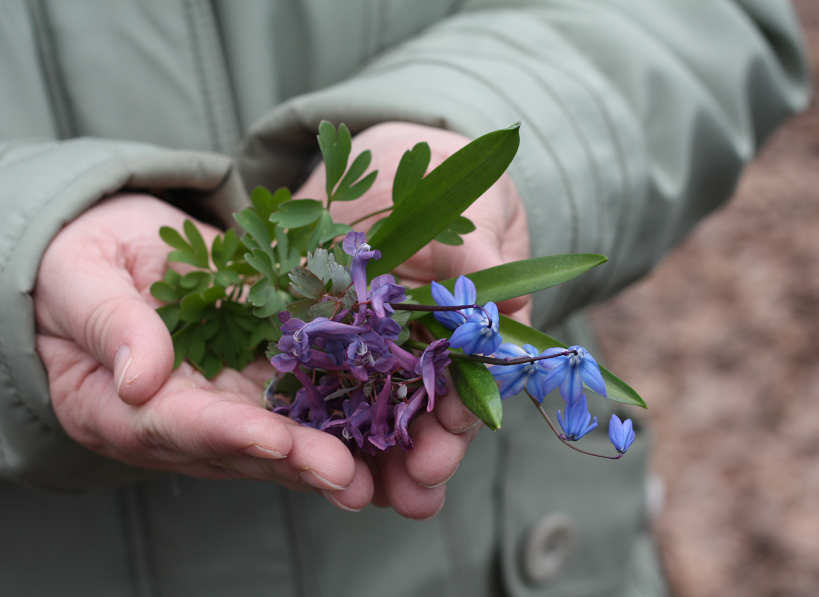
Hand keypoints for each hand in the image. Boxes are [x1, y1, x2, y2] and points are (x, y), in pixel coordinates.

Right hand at [34, 194, 376, 505]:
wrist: (113, 251)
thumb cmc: (80, 261)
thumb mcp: (81, 279)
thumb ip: (111, 325)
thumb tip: (140, 381)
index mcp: (109, 405)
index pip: (168, 425)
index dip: (222, 433)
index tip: (270, 438)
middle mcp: (168, 418)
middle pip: (231, 446)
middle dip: (290, 460)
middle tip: (343, 475)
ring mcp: (213, 402)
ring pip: (269, 435)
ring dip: (319, 452)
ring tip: (370, 472)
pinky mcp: (248, 379)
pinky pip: (290, 399)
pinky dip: (331, 413)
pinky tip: (374, 422)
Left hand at [294, 122, 531, 517]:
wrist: (377, 162)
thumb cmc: (439, 179)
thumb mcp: (467, 205)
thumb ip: (480, 256)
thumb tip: (504, 317)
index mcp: (463, 324)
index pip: (472, 375)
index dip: (467, 408)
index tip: (455, 432)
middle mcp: (422, 347)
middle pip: (427, 410)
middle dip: (426, 454)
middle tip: (417, 494)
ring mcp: (372, 349)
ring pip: (377, 414)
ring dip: (378, 461)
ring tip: (366, 498)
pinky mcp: (324, 342)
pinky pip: (321, 389)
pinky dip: (321, 427)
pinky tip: (314, 461)